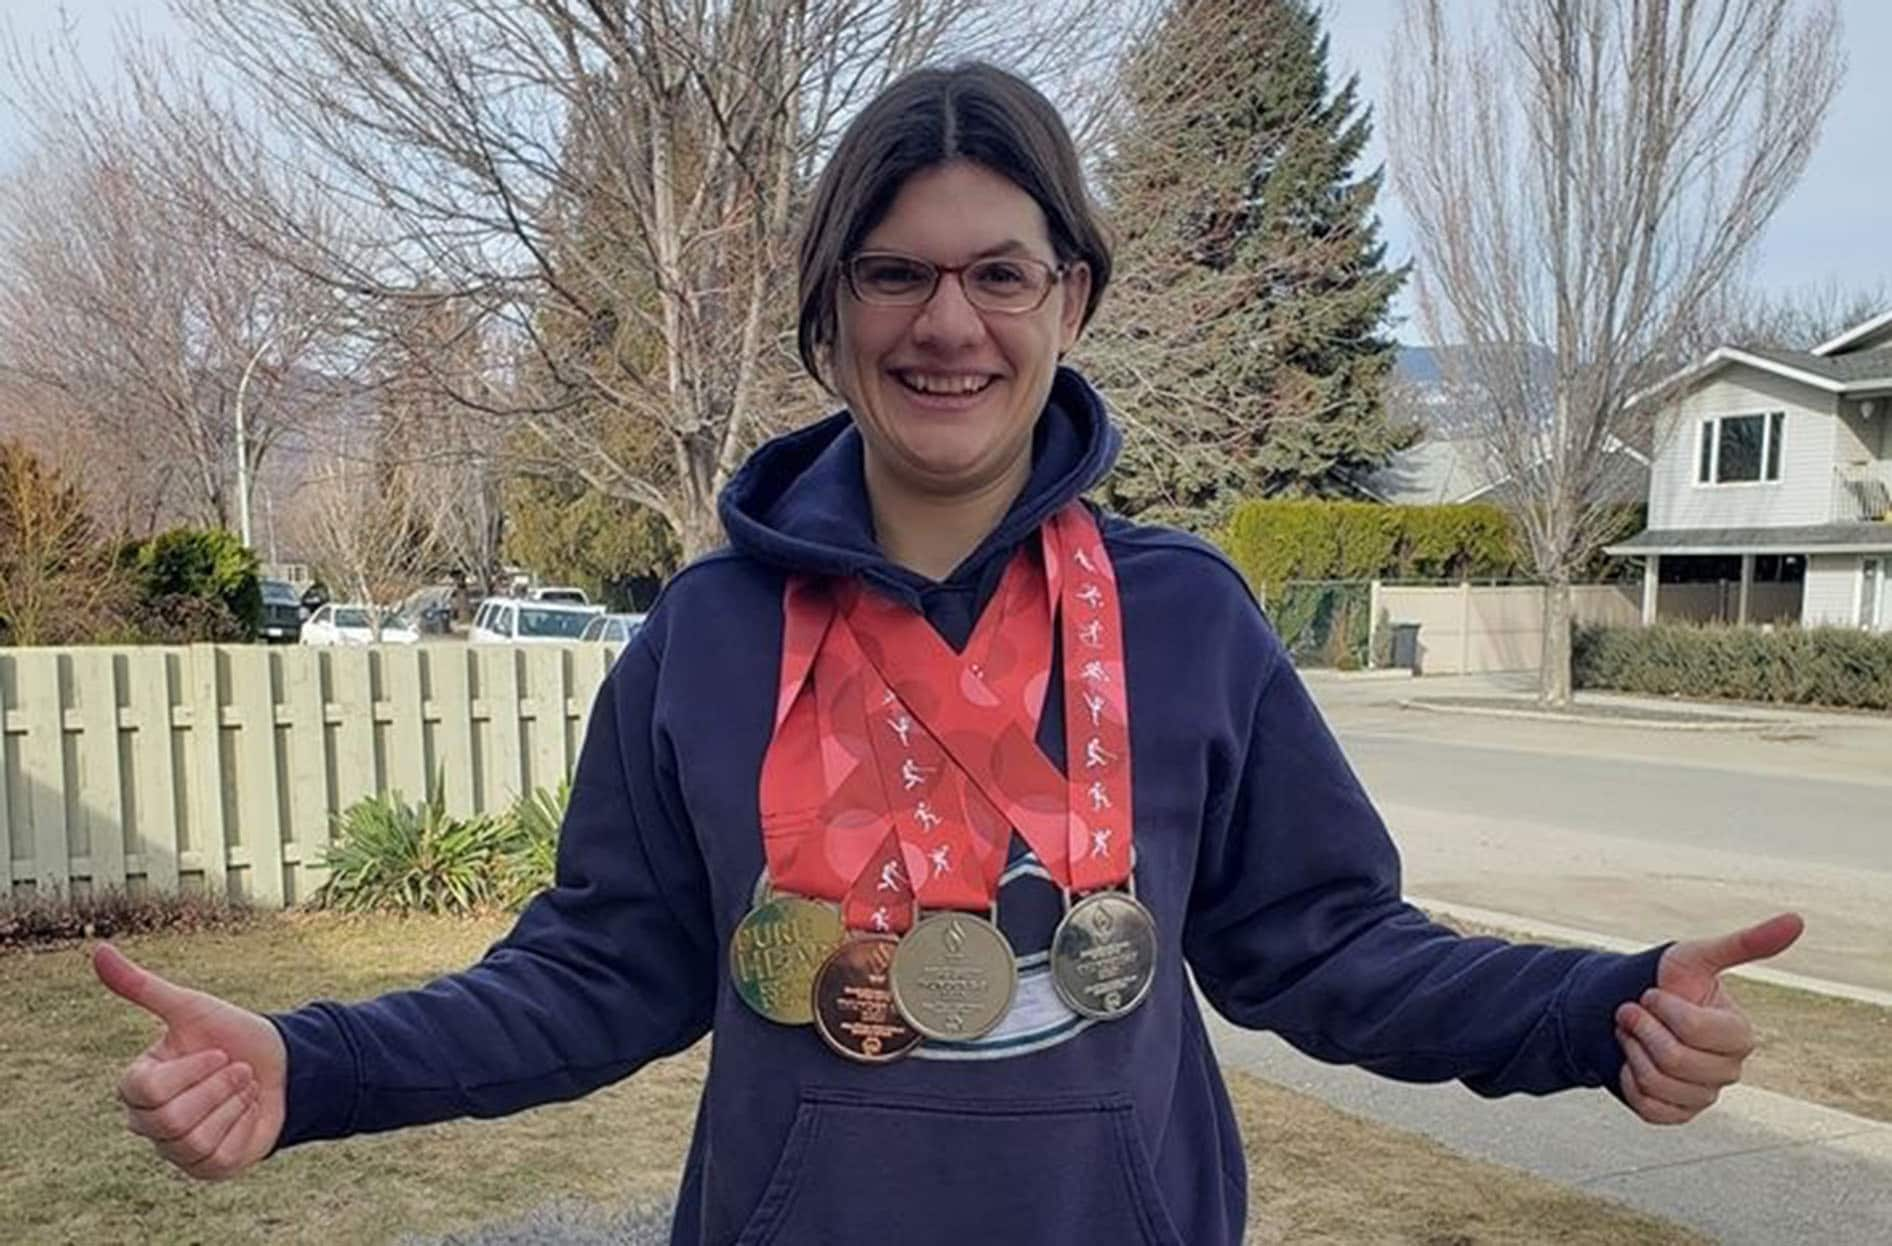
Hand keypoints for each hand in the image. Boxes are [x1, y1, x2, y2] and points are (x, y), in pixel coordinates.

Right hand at [93, 942, 287, 1178]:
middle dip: (217, 1086)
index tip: (218, 1051)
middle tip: (237, 1069)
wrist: (283, 1065)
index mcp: (138, 1086)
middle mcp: (149, 1122)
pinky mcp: (205, 1167)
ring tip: (244, 1087)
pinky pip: (215, 1157)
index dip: (191, 1070)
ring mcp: (175, 1149)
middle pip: (170, 1118)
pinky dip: (241, 1127)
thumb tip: (98, 949)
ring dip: (232, 1105)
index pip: (144, 1090)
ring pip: (192, 1139)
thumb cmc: (231, 1035)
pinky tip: (249, 1111)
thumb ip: (142, 986)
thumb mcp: (190, 1007)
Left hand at [1614, 912, 1802, 1124]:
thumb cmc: (1670, 980)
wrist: (1633, 1009)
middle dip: (1641, 1028)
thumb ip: (1745, 943)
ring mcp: (1704, 1095)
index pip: (1694, 1030)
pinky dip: (1629, 1081)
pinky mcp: (1677, 1114)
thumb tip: (1796, 920)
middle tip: (1631, 1011)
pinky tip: (1631, 1060)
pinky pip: (1650, 1109)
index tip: (1652, 993)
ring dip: (1632, 1051)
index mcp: (1739, 1036)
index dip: (1663, 1008)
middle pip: (1674, 1060)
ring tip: (1630, 1032)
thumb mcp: (1699, 957)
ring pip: (1659, 1085)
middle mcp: (1728, 1070)